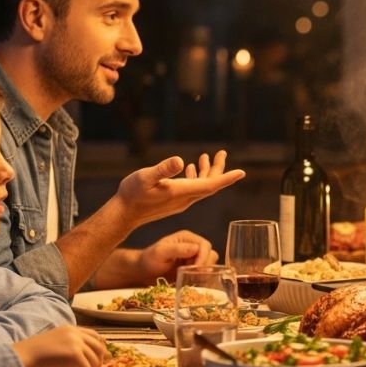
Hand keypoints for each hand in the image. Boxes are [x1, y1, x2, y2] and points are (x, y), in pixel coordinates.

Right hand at [12, 326, 109, 366]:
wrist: (20, 359)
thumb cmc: (34, 356)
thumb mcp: (56, 344)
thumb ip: (73, 346)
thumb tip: (93, 357)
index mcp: (70, 329)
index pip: (95, 336)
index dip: (100, 348)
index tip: (102, 359)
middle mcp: (75, 333)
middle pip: (99, 349)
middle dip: (95, 362)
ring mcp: (76, 343)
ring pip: (94, 362)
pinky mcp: (74, 355)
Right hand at [114, 151, 245, 227]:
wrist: (123, 214)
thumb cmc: (132, 194)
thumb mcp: (145, 177)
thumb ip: (163, 169)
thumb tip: (180, 160)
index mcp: (182, 192)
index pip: (210, 185)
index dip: (227, 178)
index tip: (242, 172)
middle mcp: (185, 199)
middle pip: (209, 185)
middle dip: (218, 169)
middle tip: (222, 152)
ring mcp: (180, 201)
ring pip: (201, 186)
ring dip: (207, 171)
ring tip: (207, 156)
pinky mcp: (174, 201)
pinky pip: (192, 189)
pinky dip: (195, 177)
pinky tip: (190, 167)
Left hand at [134, 230, 218, 282]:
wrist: (143, 271)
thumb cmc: (149, 259)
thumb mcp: (160, 253)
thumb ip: (178, 249)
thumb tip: (196, 248)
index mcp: (187, 238)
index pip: (205, 245)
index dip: (203, 257)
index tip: (196, 268)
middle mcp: (193, 246)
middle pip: (210, 254)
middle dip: (204, 265)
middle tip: (192, 274)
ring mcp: (194, 257)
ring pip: (210, 264)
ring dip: (203, 272)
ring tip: (190, 277)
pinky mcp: (193, 268)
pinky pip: (204, 272)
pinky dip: (201, 277)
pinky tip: (190, 280)